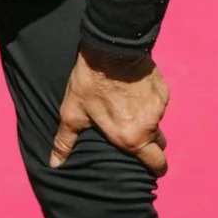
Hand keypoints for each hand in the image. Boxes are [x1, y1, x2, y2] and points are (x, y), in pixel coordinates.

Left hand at [50, 46, 168, 175]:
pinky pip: (158, 103)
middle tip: (138, 140)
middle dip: (153, 147)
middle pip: (160, 145)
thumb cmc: (90, 82)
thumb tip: (55, 164)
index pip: (157, 164)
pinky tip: (133, 92)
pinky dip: (149, 102)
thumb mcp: (72, 112)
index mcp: (131, 138)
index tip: (152, 168)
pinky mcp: (163, 89)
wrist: (111, 48)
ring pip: (157, 121)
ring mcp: (159, 107)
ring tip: (128, 110)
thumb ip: (65, 141)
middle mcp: (150, 126)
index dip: (156, 169)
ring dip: (147, 121)